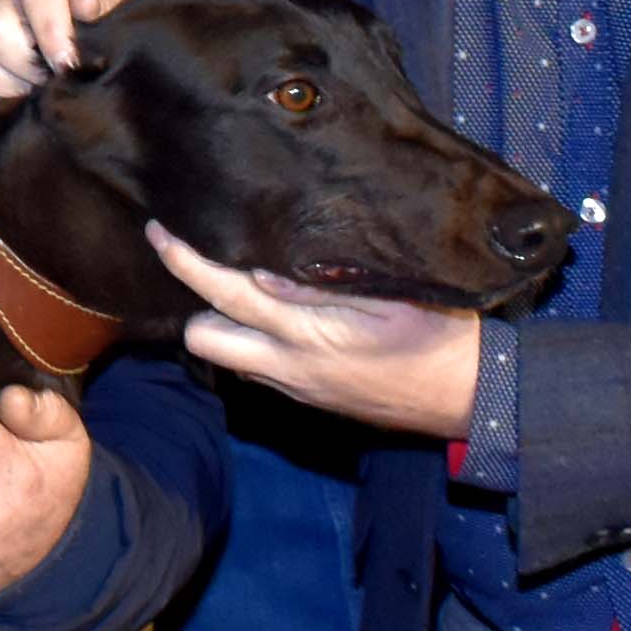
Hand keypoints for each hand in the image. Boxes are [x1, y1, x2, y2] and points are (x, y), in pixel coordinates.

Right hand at [0, 0, 136, 109]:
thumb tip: (82, 2)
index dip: (52, 32)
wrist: (102, 50)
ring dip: (8, 88)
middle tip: (55, 84)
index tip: (70, 66)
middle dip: (28, 68)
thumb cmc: (114, 30)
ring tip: (38, 94)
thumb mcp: (125, 15)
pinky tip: (15, 102)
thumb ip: (110, 6)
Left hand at [149, 226, 482, 438]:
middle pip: (203, 340)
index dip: (186, 263)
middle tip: (201, 264)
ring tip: (239, 286)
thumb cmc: (440, 333)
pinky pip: (258, 370)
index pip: (226, 295)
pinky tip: (273, 316)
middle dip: (195, 305)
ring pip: (227, 357)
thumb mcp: (390, 293)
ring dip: (224, 325)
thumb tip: (263, 268)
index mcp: (310, 335)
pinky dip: (252, 343)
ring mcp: (297, 387)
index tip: (159, 232)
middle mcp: (290, 367)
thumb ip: (323, 282)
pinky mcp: (308, 398)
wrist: (471, 396)